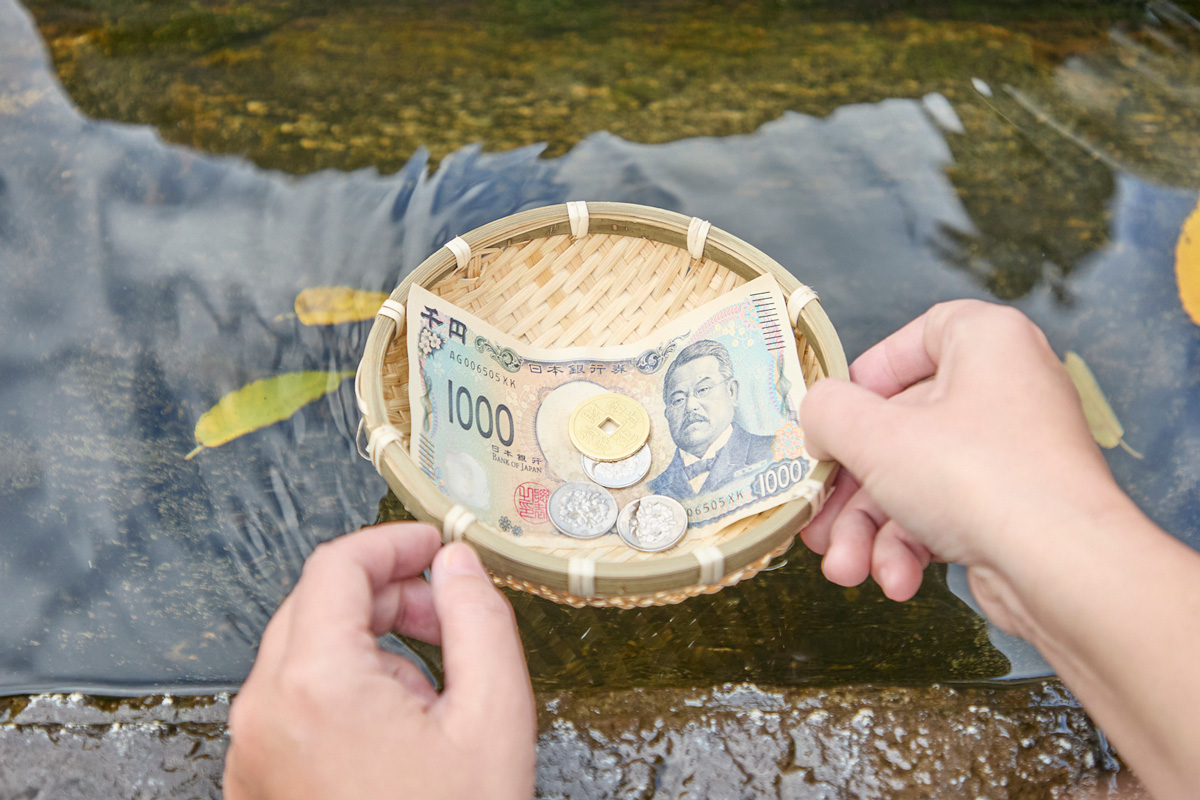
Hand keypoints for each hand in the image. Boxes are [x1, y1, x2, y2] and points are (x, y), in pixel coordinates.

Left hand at [222, 523, 535, 799]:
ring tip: (431, 687)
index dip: (393, 542)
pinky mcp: (259, 779)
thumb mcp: (493, 717)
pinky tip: (398, 725)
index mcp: (315, 684)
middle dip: (387, 595)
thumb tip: (457, 564)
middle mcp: (265, 711)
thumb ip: (478, 619)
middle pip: (317, 604)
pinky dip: (344, 686)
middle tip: (447, 615)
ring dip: (369, 643)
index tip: (434, 545)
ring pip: (305, 651)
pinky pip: (295, 700)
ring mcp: (254, 750)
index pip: (337, 566)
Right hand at [799, 301, 1123, 615]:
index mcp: (987, 343)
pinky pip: (944, 514)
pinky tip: (896, 580)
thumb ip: (828, 411)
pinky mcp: (1013, 508)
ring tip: (846, 569)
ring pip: (914, 480)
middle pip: (900, 426)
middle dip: (850, 488)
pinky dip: (910, 547)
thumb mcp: (875, 435)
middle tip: (817, 518)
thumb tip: (815, 412)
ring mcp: (1012, 453)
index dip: (868, 375)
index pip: (919, 335)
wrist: (1062, 571)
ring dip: (869, 530)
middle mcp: (1005, 390)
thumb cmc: (977, 478)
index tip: (835, 414)